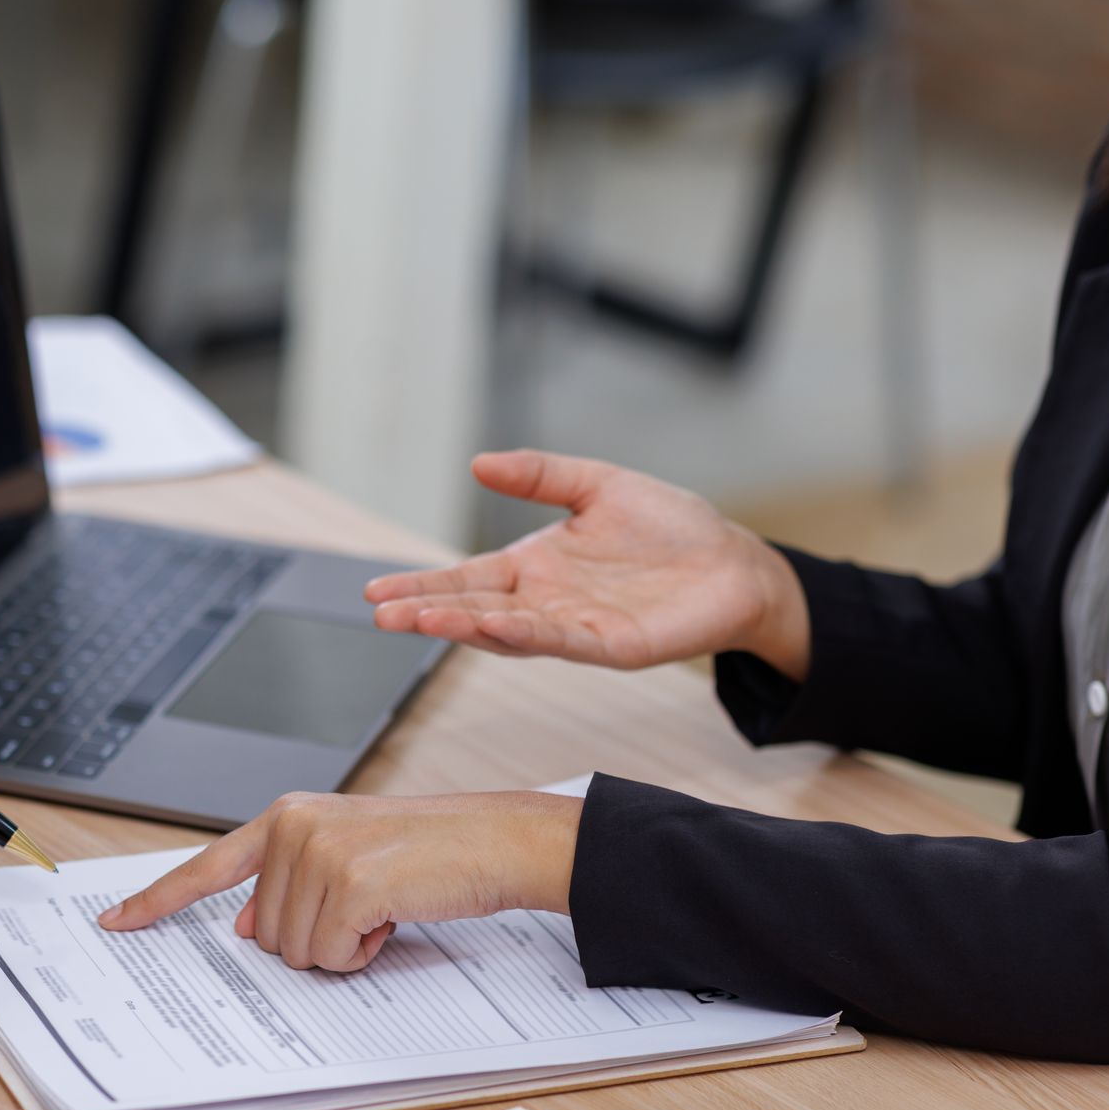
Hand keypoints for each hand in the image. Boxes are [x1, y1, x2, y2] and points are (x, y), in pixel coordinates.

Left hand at [98, 791, 581, 972]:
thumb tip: (247, 927)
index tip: (116, 922)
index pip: (208, 866)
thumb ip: (289, 885)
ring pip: (295, 954)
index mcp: (286, 816)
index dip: (159, 900)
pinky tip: (395, 914)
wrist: (495, 840)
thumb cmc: (429, 852)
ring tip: (385, 905)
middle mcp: (294, 827)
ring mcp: (319, 852)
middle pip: (264, 936)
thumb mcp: (347, 857)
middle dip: (317, 938)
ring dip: (344, 947)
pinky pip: (331, 957)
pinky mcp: (350, 883)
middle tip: (369, 905)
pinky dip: (366, 952)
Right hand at [365, 450, 811, 679]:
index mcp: (535, 568)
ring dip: (465, 627)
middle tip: (381, 614)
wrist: (734, 564)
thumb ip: (540, 475)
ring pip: (508, 633)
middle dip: (426, 612)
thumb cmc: (670, 528)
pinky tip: (494, 626)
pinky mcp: (611, 647)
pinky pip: (562, 642)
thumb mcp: (597, 484)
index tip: (375, 592)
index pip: (466, 579)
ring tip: (422, 619)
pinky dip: (526, 635)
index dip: (423, 584)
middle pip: (474, 610)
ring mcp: (575, 629)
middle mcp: (545, 603)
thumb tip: (479, 462)